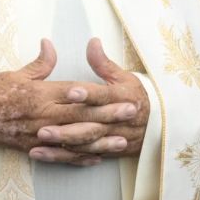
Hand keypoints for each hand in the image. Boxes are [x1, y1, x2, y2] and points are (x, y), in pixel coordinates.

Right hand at [0, 39, 146, 165]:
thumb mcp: (16, 74)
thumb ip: (39, 63)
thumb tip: (50, 45)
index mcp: (42, 94)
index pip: (78, 94)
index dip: (102, 95)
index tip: (122, 93)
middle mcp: (45, 115)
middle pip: (83, 115)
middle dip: (109, 114)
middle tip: (132, 113)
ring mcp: (41, 134)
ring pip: (76, 139)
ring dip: (100, 140)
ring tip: (121, 141)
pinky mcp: (36, 148)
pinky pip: (62, 156)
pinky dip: (79, 158)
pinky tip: (96, 158)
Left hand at [31, 38, 148, 163]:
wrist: (158, 126)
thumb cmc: (135, 97)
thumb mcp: (124, 78)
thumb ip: (104, 63)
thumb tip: (92, 42)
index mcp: (121, 99)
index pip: (103, 96)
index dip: (87, 95)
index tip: (71, 92)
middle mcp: (115, 121)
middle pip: (90, 125)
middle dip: (67, 128)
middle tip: (43, 127)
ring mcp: (110, 138)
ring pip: (85, 143)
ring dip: (63, 143)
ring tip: (40, 139)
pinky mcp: (105, 151)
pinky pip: (83, 156)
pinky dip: (63, 157)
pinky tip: (42, 154)